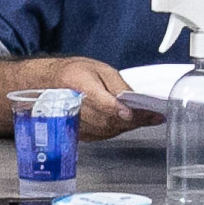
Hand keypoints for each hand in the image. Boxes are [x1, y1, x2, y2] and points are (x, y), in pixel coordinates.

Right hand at [27, 56, 146, 137]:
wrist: (49, 86)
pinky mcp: (79, 133)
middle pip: (108, 118)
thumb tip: (134, 101)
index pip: (100, 101)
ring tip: (146, 117)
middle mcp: (74, 105)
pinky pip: (104, 134)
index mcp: (78, 83)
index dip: (117, 109)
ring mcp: (75, 122)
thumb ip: (117, 85)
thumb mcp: (99, 69)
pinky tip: (128, 122)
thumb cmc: (75, 74)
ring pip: (108, 129)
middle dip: (134, 119)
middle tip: (154, 115)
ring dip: (128, 125)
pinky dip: (118, 129)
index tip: (131, 112)